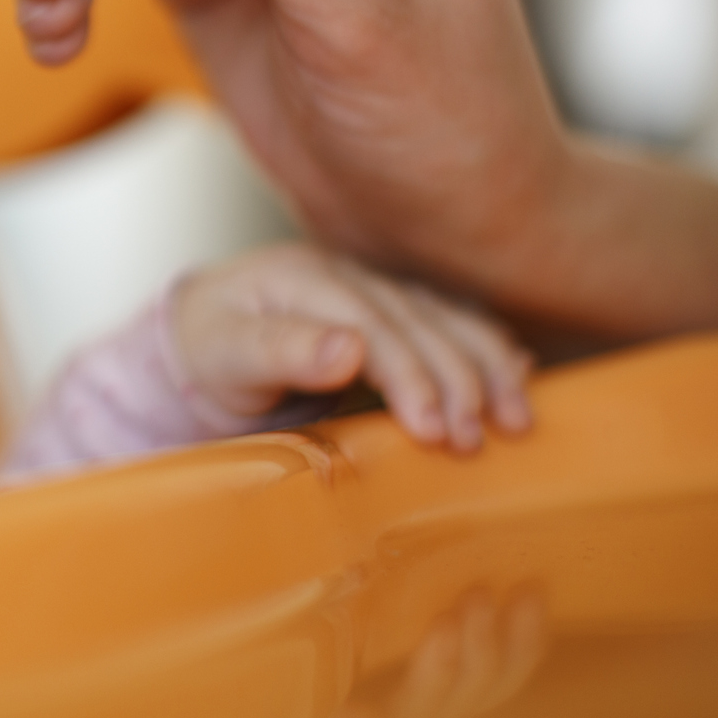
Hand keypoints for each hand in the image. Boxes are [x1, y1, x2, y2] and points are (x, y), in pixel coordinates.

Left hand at [172, 242, 533, 451]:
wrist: (198, 338)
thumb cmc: (208, 351)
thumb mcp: (224, 354)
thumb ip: (281, 350)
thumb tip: (351, 349)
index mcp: (303, 277)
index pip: (372, 323)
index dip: (409, 374)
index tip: (432, 430)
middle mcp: (347, 275)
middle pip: (419, 322)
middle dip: (457, 382)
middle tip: (473, 442)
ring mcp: (374, 291)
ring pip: (447, 320)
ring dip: (488, 368)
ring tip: (516, 422)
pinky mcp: (392, 314)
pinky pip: (450, 324)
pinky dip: (487, 351)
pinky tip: (519, 377)